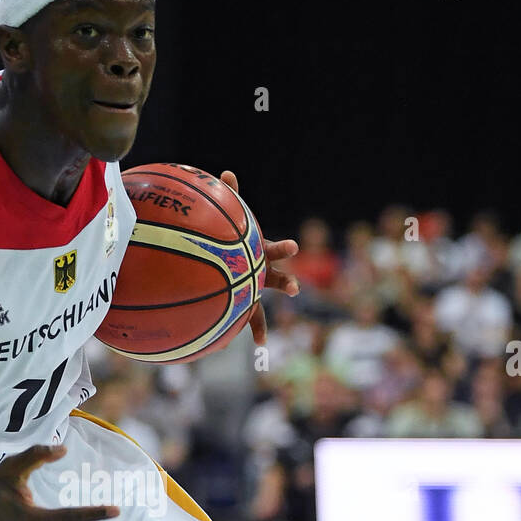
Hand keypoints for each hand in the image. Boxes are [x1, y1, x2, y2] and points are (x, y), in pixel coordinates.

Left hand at [220, 170, 299, 346]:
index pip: (275, 251)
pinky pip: (246, 323)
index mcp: (260, 255)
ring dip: (262, 325)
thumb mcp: (232, 223)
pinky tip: (247, 347)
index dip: (284, 249)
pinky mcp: (244, 307)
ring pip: (262, 309)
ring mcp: (254, 293)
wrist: (233, 263)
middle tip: (294, 288)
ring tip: (263, 339)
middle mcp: (263, 276)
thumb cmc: (234, 242)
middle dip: (286, 283)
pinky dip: (248, 334)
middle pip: (278, 280)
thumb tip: (225, 173)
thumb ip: (229, 199)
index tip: (295, 248)